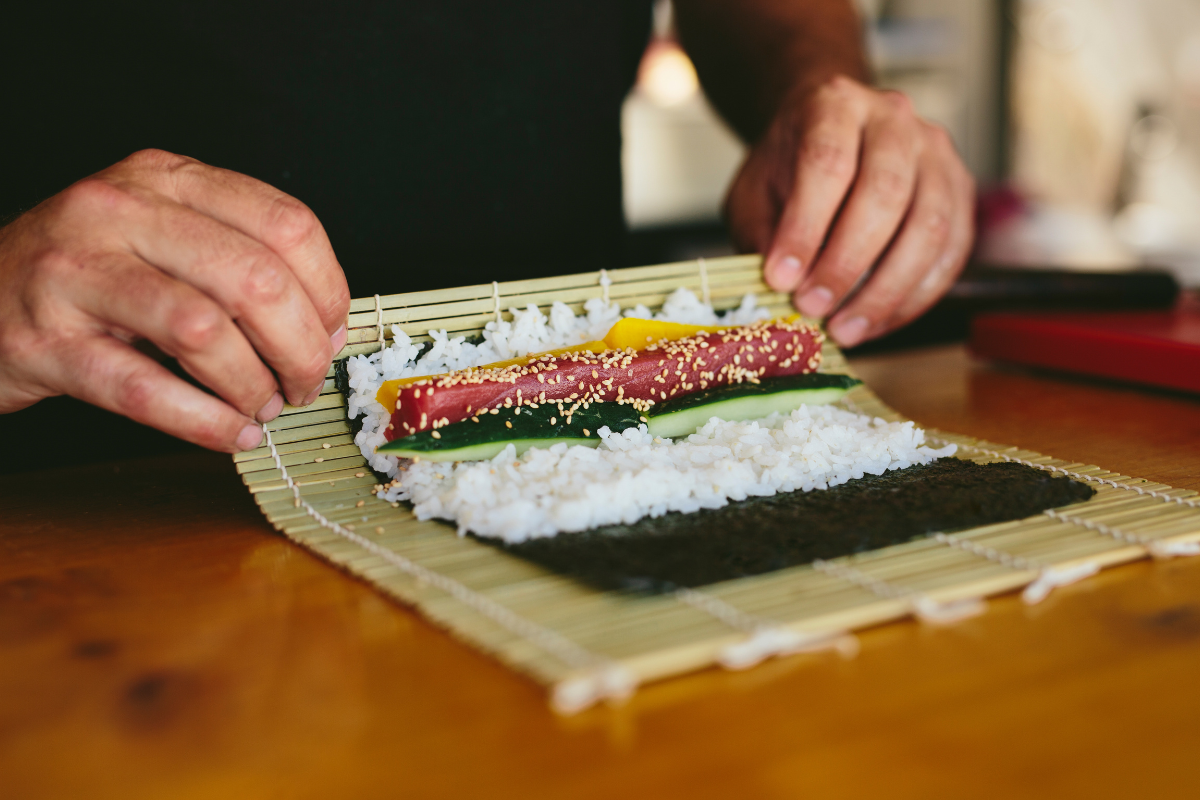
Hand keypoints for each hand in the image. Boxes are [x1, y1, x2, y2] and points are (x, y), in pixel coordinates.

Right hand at [0, 149, 350, 451]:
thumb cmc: (86, 275)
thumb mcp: (159, 235)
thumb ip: (236, 258)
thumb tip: (325, 324)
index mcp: (164, 179)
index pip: (286, 224)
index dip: (328, 290)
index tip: (331, 333)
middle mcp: (118, 210)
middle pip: (256, 279)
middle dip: (300, 348)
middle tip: (303, 383)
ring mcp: (75, 273)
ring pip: (204, 331)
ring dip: (254, 385)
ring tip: (264, 407)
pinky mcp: (44, 341)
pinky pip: (146, 390)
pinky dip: (207, 422)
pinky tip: (232, 434)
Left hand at [725, 75, 974, 346]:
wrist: (828, 131)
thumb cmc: (789, 166)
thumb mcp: (755, 192)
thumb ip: (764, 234)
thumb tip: (779, 289)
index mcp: (835, 105)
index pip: (828, 163)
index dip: (806, 228)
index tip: (781, 279)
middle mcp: (894, 119)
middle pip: (885, 193)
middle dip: (847, 264)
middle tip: (814, 309)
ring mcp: (936, 153)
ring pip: (928, 226)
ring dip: (885, 291)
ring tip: (845, 329)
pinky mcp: (959, 190)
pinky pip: (950, 253)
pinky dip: (914, 297)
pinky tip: (877, 322)